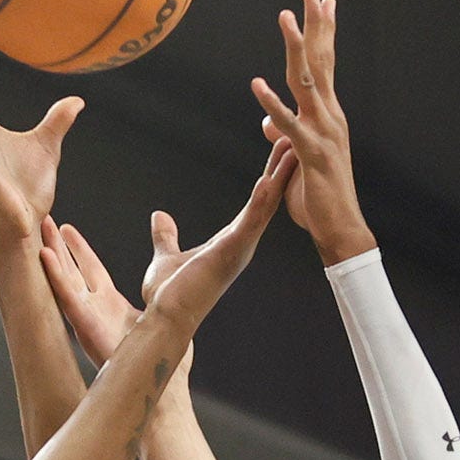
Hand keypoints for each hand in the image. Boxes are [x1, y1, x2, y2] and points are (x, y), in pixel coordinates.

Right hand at [37, 208, 191, 370]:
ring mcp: (90, 321)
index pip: (91, 270)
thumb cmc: (168, 356)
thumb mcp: (165, 294)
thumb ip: (166, 259)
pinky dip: (54, 276)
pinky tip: (44, 255)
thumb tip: (168, 231)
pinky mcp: (87, 330)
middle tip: (42, 222)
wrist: (166, 388)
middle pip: (73, 271)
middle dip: (57, 247)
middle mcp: (97, 313)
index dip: (78, 249)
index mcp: (114, 307)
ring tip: (38, 232)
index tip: (66, 228)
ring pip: (64, 281)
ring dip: (50, 256)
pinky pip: (67, 299)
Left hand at [129, 141, 293, 338]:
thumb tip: (160, 217)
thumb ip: (167, 236)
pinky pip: (249, 224)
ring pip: (265, 206)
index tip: (282, 151)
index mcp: (230, 241)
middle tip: (299, 139)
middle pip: (268, 198)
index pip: (256, 202)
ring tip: (293, 150)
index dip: (271, 175)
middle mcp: (241, 244)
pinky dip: (259, 202)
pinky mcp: (229, 254)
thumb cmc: (168, 295)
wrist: (165, 320)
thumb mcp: (167, 256)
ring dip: (279, 178)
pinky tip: (267, 181)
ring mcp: (238, 249)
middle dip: (283, 169)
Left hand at [253, 0, 374, 264]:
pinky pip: (289, 124)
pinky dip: (272, 104)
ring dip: (295, 48)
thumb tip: (269, 121)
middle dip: (316, 23)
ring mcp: (324, 132)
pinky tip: (257, 85)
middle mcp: (330, 116)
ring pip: (307, 82)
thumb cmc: (320, 196)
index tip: (322, 0)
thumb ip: (285, 135)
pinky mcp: (312, 154)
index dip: (323, 31)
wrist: (339, 230)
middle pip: (321, 60)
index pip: (325, 64)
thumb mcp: (297, 160)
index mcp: (328, 114)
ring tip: (285, 17)